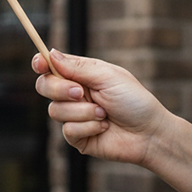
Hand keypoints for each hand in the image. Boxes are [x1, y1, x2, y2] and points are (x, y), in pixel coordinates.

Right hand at [32, 50, 168, 167]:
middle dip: (60, 89)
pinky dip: (87, 127)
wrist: (150, 134)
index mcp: (79, 75)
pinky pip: (67, 130)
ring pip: (55, 110)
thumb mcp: (108, 77)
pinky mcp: (76, 136)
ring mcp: (73, 116)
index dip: (41, 63)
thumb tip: (51, 54)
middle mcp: (73, 94)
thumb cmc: (134, 101)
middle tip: (81, 92)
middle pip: (44, 86)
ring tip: (104, 114)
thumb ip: (77, 67)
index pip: (50, 66)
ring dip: (82, 112)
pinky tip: (103, 127)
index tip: (40, 63)